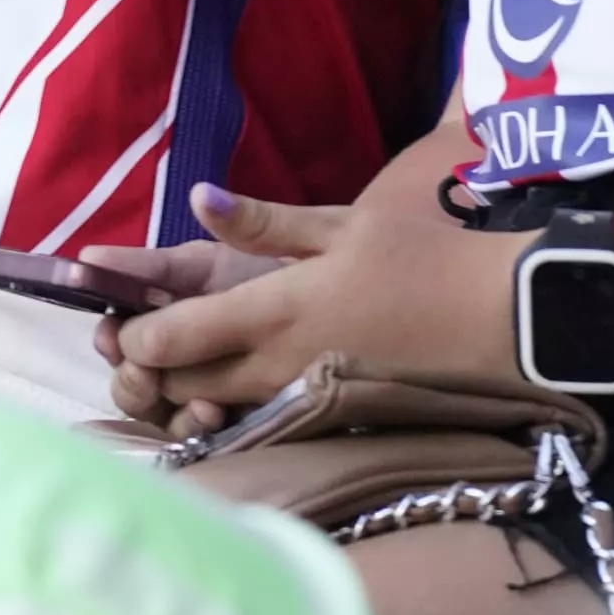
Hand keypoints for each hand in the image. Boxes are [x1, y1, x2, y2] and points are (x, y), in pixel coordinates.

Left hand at [98, 172, 511, 432]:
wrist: (500, 322)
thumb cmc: (421, 260)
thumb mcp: (340, 224)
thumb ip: (264, 221)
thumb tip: (197, 198)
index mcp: (279, 309)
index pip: (183, 335)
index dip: (138, 335)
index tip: (112, 324)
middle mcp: (285, 362)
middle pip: (192, 379)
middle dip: (149, 369)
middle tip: (120, 347)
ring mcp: (309, 394)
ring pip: (224, 401)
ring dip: (184, 389)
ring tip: (162, 365)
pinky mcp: (333, 412)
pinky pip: (264, 416)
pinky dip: (230, 408)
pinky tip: (221, 390)